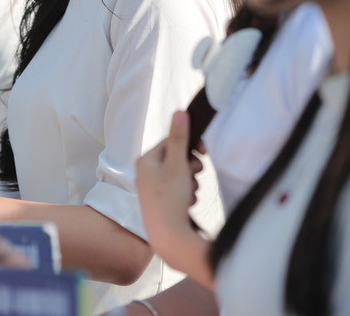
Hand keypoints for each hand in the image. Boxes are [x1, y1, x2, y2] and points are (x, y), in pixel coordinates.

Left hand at [136, 111, 202, 249]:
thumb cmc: (170, 198)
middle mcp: (145, 173)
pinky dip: (186, 194)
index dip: (189, 145)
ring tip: (190, 193)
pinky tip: (187, 203)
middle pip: (175, 158)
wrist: (167, 236)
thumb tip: (179, 111)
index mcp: (145, 160)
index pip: (170, 142)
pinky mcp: (159, 203)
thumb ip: (179, 137)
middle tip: (195, 175)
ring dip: (190, 182)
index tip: (204, 152)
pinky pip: (178, 190)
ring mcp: (151, 189)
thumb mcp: (177, 164)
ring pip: (179, 175)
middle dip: (190, 167)